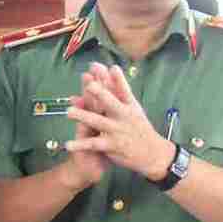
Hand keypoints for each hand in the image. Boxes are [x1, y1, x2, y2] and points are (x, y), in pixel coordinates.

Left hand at [64, 63, 173, 180]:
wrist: (154, 154)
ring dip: (84, 116)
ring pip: (98, 122)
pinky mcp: (112, 145)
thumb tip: (112, 68)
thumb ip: (120, 89)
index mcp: (130, 105)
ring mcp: (117, 130)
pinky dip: (81, 144)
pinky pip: (93, 144)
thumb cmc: (139, 127)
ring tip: (68, 112)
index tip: (112, 67)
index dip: (117, 79)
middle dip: (101, 94)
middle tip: (89, 85)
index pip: (123, 89)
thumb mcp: (134, 107)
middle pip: (112, 103)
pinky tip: (68, 144)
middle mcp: (124, 116)